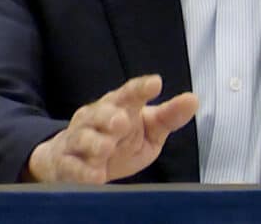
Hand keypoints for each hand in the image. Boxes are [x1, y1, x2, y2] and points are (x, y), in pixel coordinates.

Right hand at [25, 74, 198, 183]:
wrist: (71, 160)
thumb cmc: (117, 140)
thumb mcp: (148, 129)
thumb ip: (168, 117)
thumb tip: (193, 100)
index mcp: (118, 106)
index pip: (129, 94)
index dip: (140, 88)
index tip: (155, 83)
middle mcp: (95, 119)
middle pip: (101, 113)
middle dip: (110, 116)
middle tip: (122, 121)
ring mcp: (78, 140)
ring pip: (83, 138)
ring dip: (94, 142)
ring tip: (106, 148)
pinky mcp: (67, 164)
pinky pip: (72, 167)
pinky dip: (82, 172)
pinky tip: (95, 176)